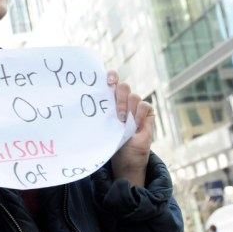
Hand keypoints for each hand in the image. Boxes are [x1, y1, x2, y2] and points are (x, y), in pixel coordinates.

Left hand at [108, 71, 152, 186]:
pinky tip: (136, 125)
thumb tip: (85, 106)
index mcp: (110, 99)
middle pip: (123, 87)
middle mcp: (123, 99)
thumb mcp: (102, 125)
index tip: (108, 81)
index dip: (112, 76)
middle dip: (119, 98)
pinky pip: (145, 106)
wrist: (125, 155)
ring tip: (124, 122)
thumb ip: (101, 113)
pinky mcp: (147, 112)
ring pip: (134, 96)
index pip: (112, 80)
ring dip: (129, 109)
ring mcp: (135, 105)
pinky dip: (140, 115)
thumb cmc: (110, 139)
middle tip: (117, 114)